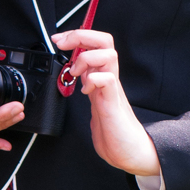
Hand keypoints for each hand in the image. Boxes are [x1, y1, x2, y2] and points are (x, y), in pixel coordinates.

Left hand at [51, 29, 160, 175]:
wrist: (130, 153)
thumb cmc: (113, 130)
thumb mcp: (94, 100)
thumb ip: (88, 84)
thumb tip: (76, 72)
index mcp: (102, 77)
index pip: (96, 43)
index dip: (77, 36)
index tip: (59, 39)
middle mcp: (109, 79)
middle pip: (104, 41)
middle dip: (81, 35)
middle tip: (64, 43)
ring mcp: (113, 90)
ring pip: (109, 55)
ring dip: (87, 58)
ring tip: (77, 73)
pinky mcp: (114, 105)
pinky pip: (108, 81)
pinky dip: (93, 79)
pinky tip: (86, 91)